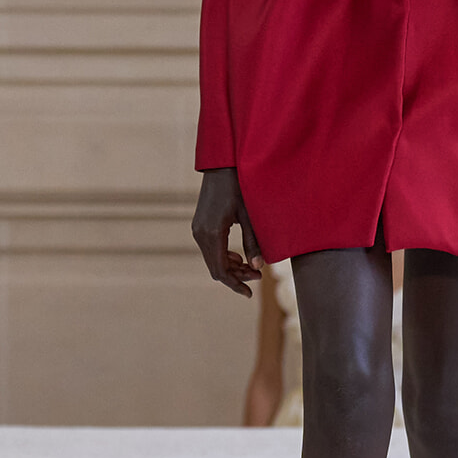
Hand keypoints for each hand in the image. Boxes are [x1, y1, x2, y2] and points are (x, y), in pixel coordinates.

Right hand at [191, 167, 263, 298]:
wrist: (221, 165)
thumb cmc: (239, 186)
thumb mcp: (250, 215)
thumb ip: (253, 242)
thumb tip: (258, 267)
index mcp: (211, 233)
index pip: (220, 270)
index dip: (235, 284)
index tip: (250, 293)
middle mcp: (200, 234)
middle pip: (215, 268)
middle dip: (236, 277)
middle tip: (258, 276)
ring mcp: (198, 230)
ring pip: (212, 260)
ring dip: (231, 267)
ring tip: (253, 268)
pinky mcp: (200, 226)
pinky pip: (210, 250)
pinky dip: (224, 257)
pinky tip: (240, 257)